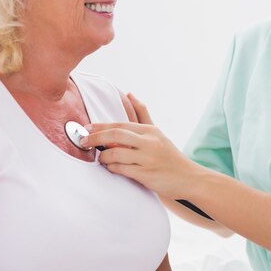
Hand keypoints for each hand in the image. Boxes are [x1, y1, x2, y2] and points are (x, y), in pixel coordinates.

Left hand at [84, 94, 202, 199]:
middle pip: (116, 134)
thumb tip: (130, 94)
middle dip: (95, 137)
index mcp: (150, 131)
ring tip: (101, 158)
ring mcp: (148, 158)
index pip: (120, 125)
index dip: (100, 126)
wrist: (188, 177)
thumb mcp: (157, 132)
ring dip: (103, 156)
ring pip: (116, 153)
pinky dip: (112, 168)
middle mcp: (149, 142)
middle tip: (83, 141)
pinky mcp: (146, 174)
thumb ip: (143, 113)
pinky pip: (121, 169)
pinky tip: (111, 167)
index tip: (86, 129)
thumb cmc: (168, 155)